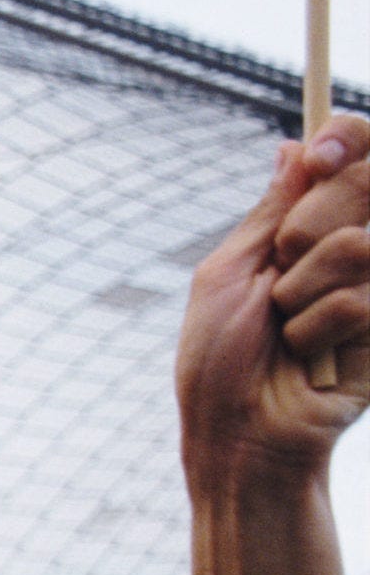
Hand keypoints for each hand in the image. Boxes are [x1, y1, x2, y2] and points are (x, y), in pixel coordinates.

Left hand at [177, 119, 369, 485]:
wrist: (241, 436)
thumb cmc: (218, 361)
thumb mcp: (228, 275)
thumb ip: (270, 210)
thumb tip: (293, 147)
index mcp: (310, 228)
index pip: (355, 155)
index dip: (349, 138)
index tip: (321, 151)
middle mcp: (353, 248)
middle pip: (368, 184)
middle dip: (306, 228)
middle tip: (279, 268)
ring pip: (361, 244)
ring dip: (302, 289)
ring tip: (285, 329)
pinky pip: (361, 300)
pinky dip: (317, 329)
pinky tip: (308, 357)